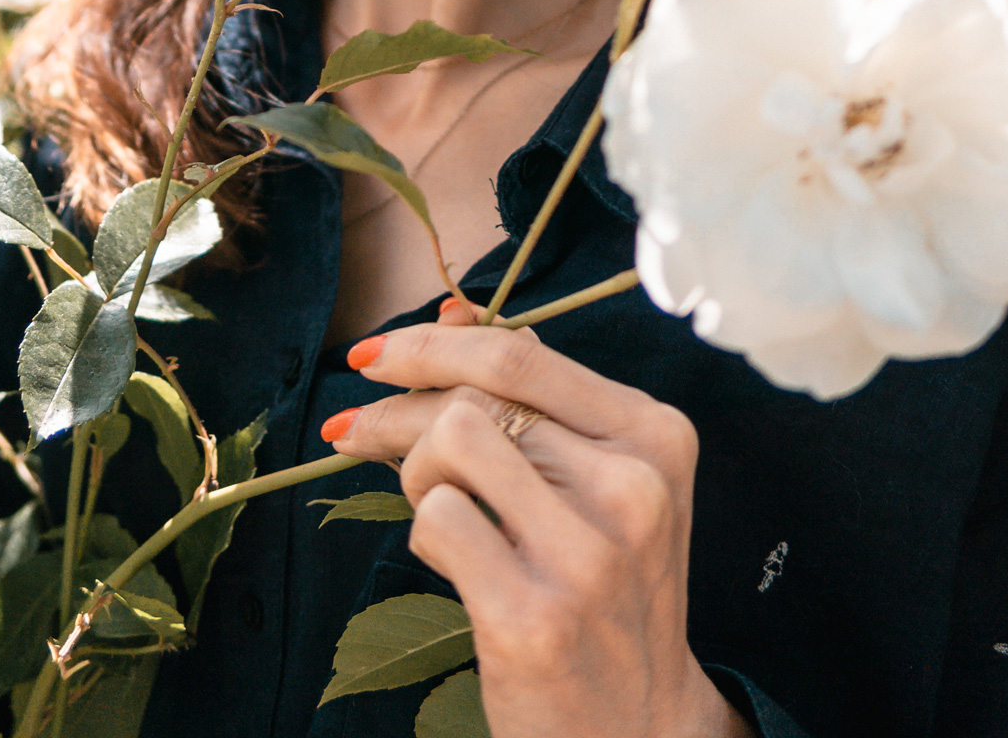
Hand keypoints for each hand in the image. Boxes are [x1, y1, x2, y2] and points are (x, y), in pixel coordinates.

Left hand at [323, 303, 753, 737]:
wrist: (640, 730)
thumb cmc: (608, 592)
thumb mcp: (598, 484)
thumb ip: (534, 397)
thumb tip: (448, 312)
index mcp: (655, 435)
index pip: (520, 355)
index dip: (430, 345)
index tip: (373, 355)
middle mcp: (632, 485)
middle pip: (473, 397)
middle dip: (396, 407)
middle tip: (353, 429)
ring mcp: (587, 552)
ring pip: (450, 443)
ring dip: (415, 472)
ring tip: (434, 510)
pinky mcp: (535, 615)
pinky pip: (437, 521)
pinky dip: (425, 534)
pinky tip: (454, 564)